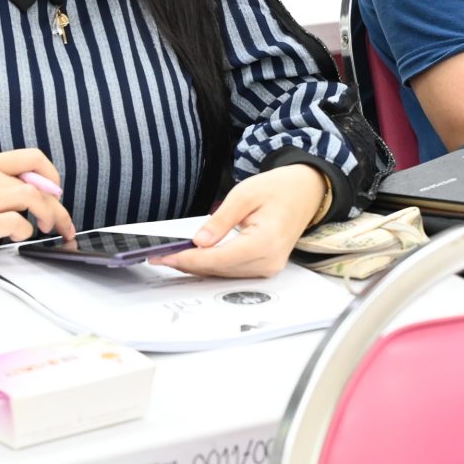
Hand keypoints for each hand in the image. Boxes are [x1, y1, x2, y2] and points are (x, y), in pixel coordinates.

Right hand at [0, 149, 72, 268]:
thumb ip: (5, 184)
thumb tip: (45, 191)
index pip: (31, 157)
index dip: (51, 174)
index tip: (55, 191)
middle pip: (36, 185)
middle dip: (56, 206)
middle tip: (60, 223)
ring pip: (32, 198)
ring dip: (47, 215)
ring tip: (45, 228)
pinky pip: (18, 222)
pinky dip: (24, 231)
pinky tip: (15, 235)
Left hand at [155, 164, 327, 277]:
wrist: (305, 192)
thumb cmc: (279, 189)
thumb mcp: (245, 194)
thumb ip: (220, 220)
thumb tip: (199, 241)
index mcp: (266, 242)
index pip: (218, 259)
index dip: (188, 259)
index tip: (164, 256)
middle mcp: (269, 261)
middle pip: (218, 270)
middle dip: (187, 263)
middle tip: (159, 256)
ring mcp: (269, 268)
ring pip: (223, 274)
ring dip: (197, 267)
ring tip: (171, 256)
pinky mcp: (265, 267)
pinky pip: (232, 271)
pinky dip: (211, 266)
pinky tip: (194, 258)